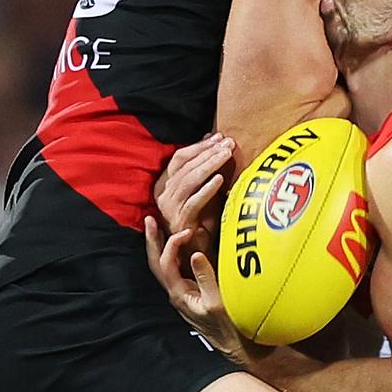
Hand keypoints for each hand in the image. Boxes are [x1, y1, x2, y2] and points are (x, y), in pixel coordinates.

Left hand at [144, 217, 247, 364]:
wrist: (233, 347)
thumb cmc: (227, 328)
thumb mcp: (217, 303)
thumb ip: (206, 278)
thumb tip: (196, 254)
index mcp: (179, 294)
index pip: (166, 263)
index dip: (172, 244)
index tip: (187, 231)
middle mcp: (175, 292)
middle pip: (156, 263)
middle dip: (152, 240)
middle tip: (149, 219)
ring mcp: (181, 292)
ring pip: (163, 266)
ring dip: (159, 245)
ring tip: (156, 226)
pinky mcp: (190, 291)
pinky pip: (175, 268)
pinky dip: (173, 252)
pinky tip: (177, 243)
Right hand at [155, 134, 234, 255]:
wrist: (198, 253)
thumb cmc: (203, 220)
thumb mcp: (204, 190)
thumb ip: (205, 168)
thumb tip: (214, 140)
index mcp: (165, 184)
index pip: (180, 158)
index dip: (199, 146)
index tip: (220, 137)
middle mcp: (163, 195)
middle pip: (185, 166)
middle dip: (208, 152)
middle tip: (228, 143)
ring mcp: (169, 209)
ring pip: (189, 181)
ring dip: (209, 165)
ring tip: (226, 155)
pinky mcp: (180, 222)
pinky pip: (194, 202)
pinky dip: (207, 189)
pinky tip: (220, 179)